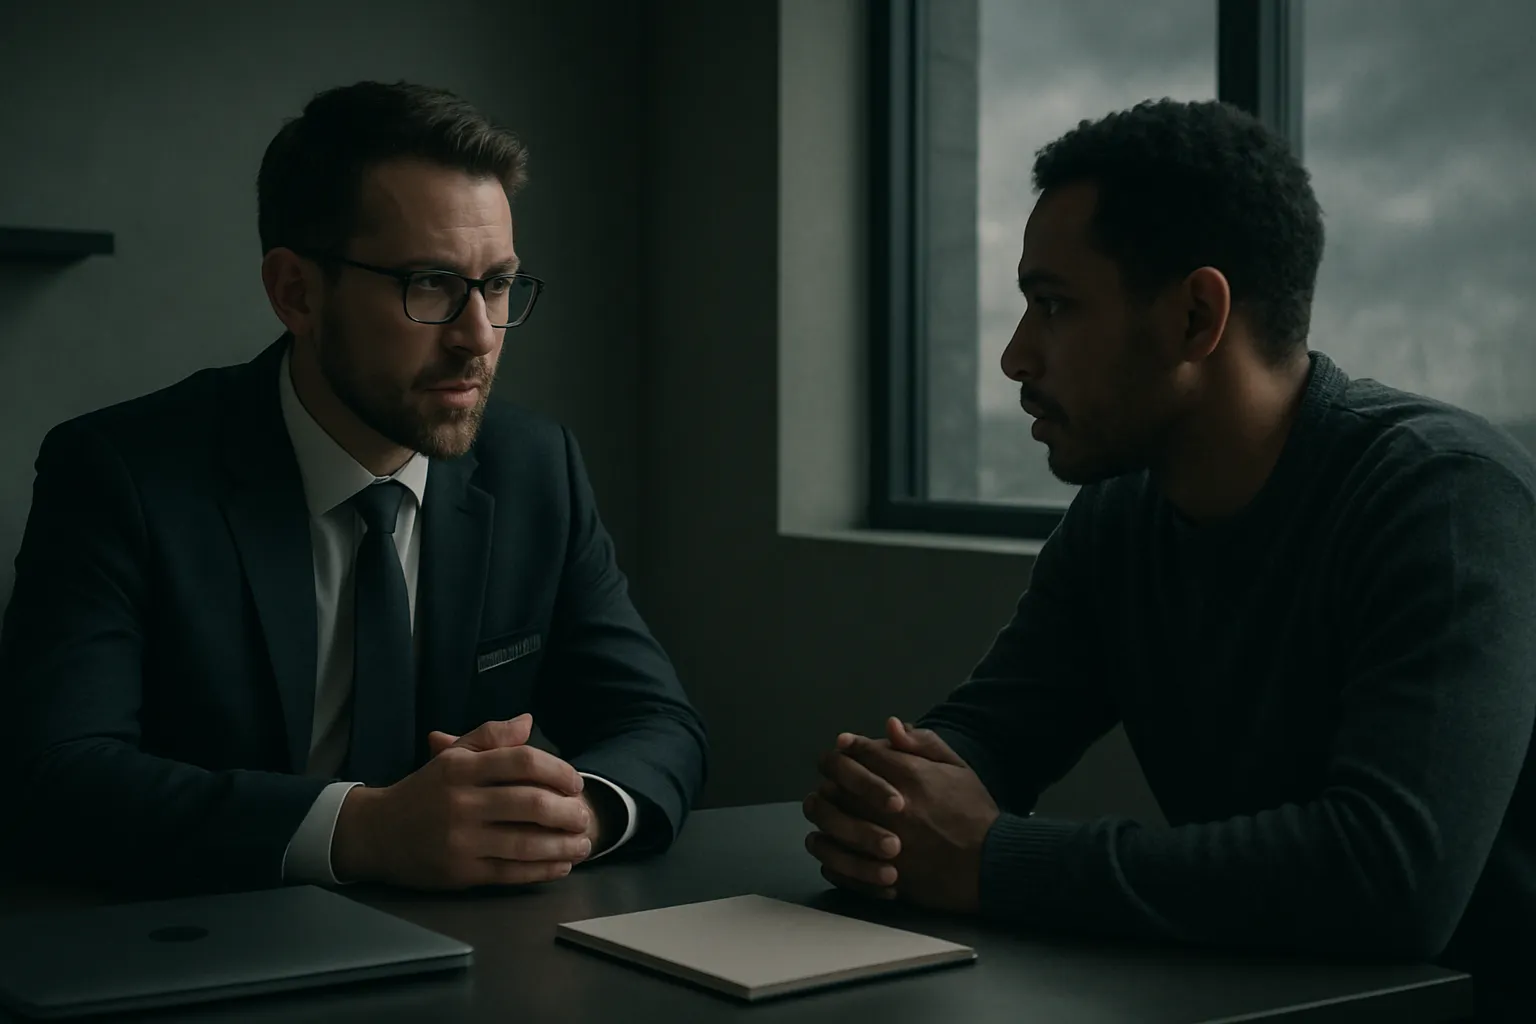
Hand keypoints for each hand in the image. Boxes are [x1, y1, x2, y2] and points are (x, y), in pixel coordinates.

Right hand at [333, 714, 595, 888]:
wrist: (377, 833)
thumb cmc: (424, 791)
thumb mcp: (451, 756)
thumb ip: (490, 736)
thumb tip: (528, 721)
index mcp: (462, 768)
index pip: (523, 762)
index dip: (558, 771)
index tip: (575, 782)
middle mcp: (462, 802)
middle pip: (530, 804)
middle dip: (567, 811)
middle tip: (584, 815)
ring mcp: (461, 840)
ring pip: (526, 843)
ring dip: (563, 844)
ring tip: (583, 843)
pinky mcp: (461, 872)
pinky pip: (512, 872)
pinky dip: (543, 870)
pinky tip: (562, 865)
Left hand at [805, 717, 998, 913]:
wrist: (993, 864)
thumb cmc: (975, 812)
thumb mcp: (958, 768)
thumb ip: (923, 743)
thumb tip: (890, 725)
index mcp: (910, 778)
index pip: (859, 752)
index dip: (848, 746)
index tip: (844, 747)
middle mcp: (890, 809)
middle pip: (835, 784)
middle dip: (831, 777)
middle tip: (833, 778)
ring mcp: (882, 844)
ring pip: (828, 823)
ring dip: (825, 813)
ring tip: (830, 810)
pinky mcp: (880, 875)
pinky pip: (835, 863)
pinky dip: (830, 852)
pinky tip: (836, 844)